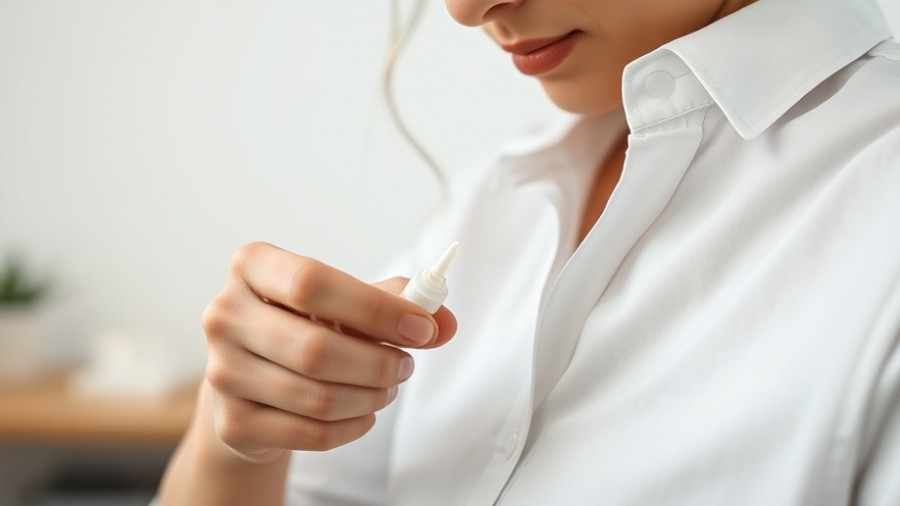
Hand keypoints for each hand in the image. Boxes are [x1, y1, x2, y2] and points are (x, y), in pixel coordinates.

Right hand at [201, 242, 456, 461]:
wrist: (251, 379)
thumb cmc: (304, 325)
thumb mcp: (346, 302)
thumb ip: (398, 303)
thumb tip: (445, 321)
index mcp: (252, 266)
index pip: (313, 284)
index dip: (375, 309)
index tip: (421, 327)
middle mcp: (224, 314)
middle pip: (315, 348)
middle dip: (378, 362)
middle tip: (406, 365)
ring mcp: (221, 372)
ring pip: (317, 396)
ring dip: (371, 395)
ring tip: (387, 386)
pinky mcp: (232, 423)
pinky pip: (311, 433)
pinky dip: (353, 426)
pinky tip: (364, 411)